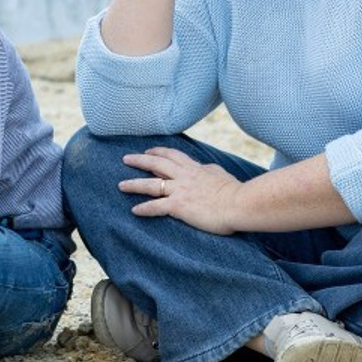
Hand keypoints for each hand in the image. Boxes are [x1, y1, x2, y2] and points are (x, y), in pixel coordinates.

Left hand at [119, 146, 241, 234]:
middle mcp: (183, 176)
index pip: (172, 155)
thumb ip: (209, 170)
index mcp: (194, 168)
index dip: (158, 152)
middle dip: (139, 160)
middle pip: (155, 164)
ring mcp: (180, 190)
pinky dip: (144, 208)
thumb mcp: (220, 174)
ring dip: (134, 185)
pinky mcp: (179, 206)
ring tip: (121, 186)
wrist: (240, 203)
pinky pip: (156, 207)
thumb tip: (206, 167)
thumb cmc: (236, 192)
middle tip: (125, 159)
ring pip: (151, 184)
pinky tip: (134, 210)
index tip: (148, 151)